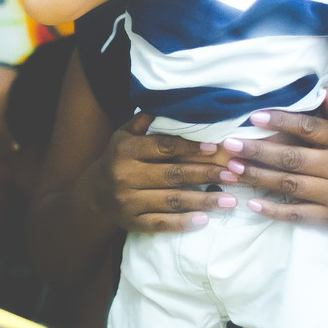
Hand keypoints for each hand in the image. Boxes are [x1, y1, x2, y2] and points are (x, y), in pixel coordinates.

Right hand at [94, 112, 231, 231]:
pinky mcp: (131, 222)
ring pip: (171, 201)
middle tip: (233, 175)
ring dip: (203, 201)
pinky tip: (204, 220)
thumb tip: (169, 104)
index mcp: (125, 151)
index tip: (216, 148)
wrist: (94, 193)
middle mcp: (124, 176)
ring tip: (230, 201)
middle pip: (172, 175)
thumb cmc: (117, 158)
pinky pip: (161, 223)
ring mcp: (128, 201)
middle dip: (205, 174)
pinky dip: (183, 223)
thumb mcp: (123, 135)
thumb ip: (144, 122)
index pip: (163, 148)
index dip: (190, 147)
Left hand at [218, 90, 327, 230]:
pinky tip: (252, 203)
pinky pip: (298, 213)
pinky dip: (274, 210)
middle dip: (258, 151)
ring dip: (259, 177)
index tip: (254, 117)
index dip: (282, 121)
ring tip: (232, 170)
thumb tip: (324, 91)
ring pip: (290, 184)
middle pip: (293, 158)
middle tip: (230, 145)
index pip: (310, 128)